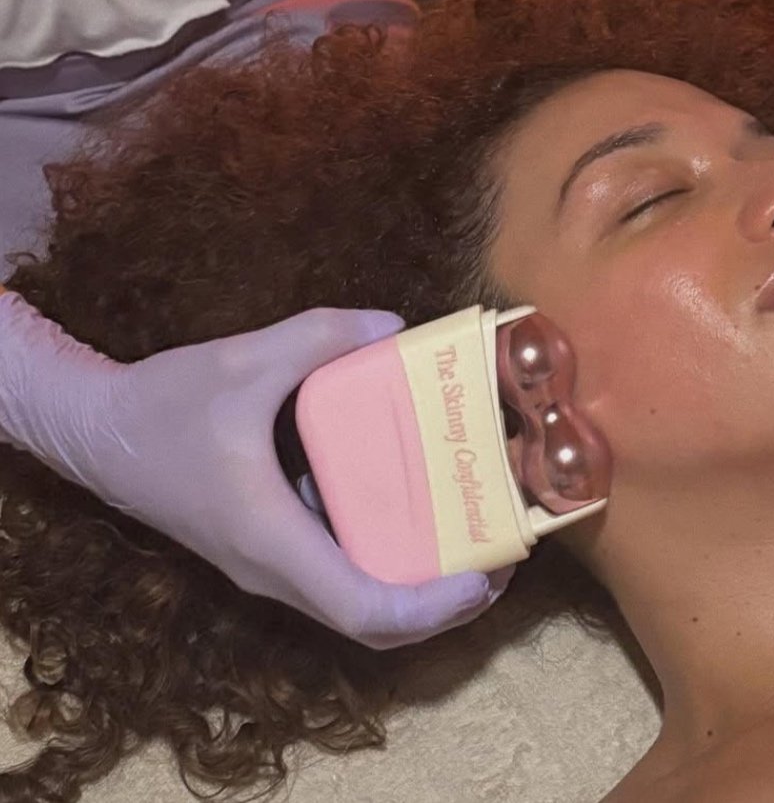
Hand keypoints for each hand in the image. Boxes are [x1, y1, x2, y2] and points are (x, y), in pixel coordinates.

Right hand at [0, 293, 510, 646]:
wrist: (99, 432)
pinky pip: (339, 571)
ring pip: (357, 604)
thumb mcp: (242, 359)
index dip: (433, 608)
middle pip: (372, 622)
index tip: (487, 578)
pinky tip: (412, 509)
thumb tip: (395, 327)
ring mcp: (271, 564)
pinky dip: (386, 561)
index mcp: (274, 540)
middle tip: (499, 559)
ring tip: (472, 542)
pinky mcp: (269, 546)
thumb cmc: (163, 406)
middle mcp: (277, 570)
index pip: (363, 609)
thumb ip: (320, 334)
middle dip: (443, 605)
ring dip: (419, 590)